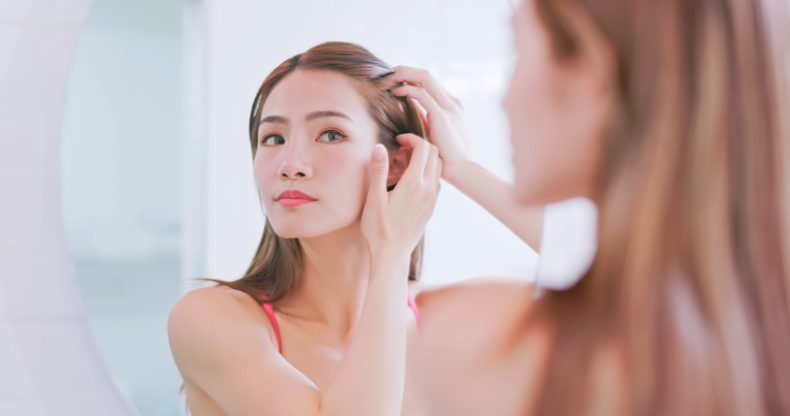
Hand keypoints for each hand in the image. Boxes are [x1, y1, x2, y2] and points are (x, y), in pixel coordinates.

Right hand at [360, 135, 441, 259]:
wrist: (391, 255)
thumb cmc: (378, 229)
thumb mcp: (373, 199)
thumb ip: (378, 171)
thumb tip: (380, 147)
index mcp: (414, 184)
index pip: (423, 148)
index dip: (411, 138)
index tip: (398, 140)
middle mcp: (428, 189)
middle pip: (435, 154)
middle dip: (420, 145)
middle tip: (402, 148)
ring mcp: (432, 199)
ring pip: (439, 167)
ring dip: (426, 158)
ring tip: (406, 162)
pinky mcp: (431, 207)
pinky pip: (436, 182)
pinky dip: (428, 172)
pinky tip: (411, 179)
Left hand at [388, 66, 470, 181]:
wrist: (461, 170)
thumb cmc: (446, 157)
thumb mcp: (434, 133)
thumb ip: (425, 119)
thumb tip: (409, 111)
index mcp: (452, 105)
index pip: (430, 83)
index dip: (412, 77)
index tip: (395, 79)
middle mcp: (452, 102)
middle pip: (427, 75)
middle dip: (407, 70)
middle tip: (389, 72)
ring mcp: (449, 107)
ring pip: (425, 78)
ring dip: (405, 74)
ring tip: (389, 76)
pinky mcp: (442, 115)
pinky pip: (422, 94)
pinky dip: (407, 89)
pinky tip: (396, 91)